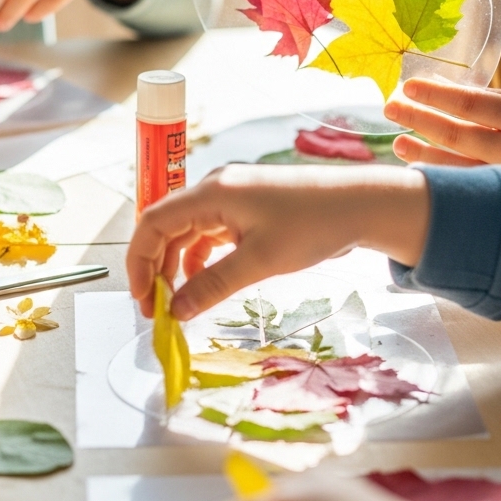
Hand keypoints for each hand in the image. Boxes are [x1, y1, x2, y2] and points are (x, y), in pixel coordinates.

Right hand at [126, 162, 429, 319]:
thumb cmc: (314, 224)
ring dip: (176, 266)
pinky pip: (210, 233)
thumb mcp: (260, 261)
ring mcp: (231, 196)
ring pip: (187, 232)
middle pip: (166, 227)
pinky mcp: (247, 207)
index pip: (153, 223)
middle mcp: (215, 189)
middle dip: (154, 268)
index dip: (138, 261)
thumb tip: (176, 311)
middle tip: (156, 309)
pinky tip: (203, 283)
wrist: (361, 203)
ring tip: (176, 303)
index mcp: (212, 193)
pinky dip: (200, 259)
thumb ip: (213, 285)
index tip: (140, 299)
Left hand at [385, 78, 500, 178]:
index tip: (409, 85)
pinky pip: (467, 192)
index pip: (472, 103)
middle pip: (456, 134)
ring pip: (455, 168)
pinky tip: (422, 175)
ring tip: (399, 141)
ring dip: (422, 154)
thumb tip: (449, 89)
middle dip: (418, 118)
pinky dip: (443, 181)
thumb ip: (498, 100)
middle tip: (390, 107)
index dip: (436, 94)